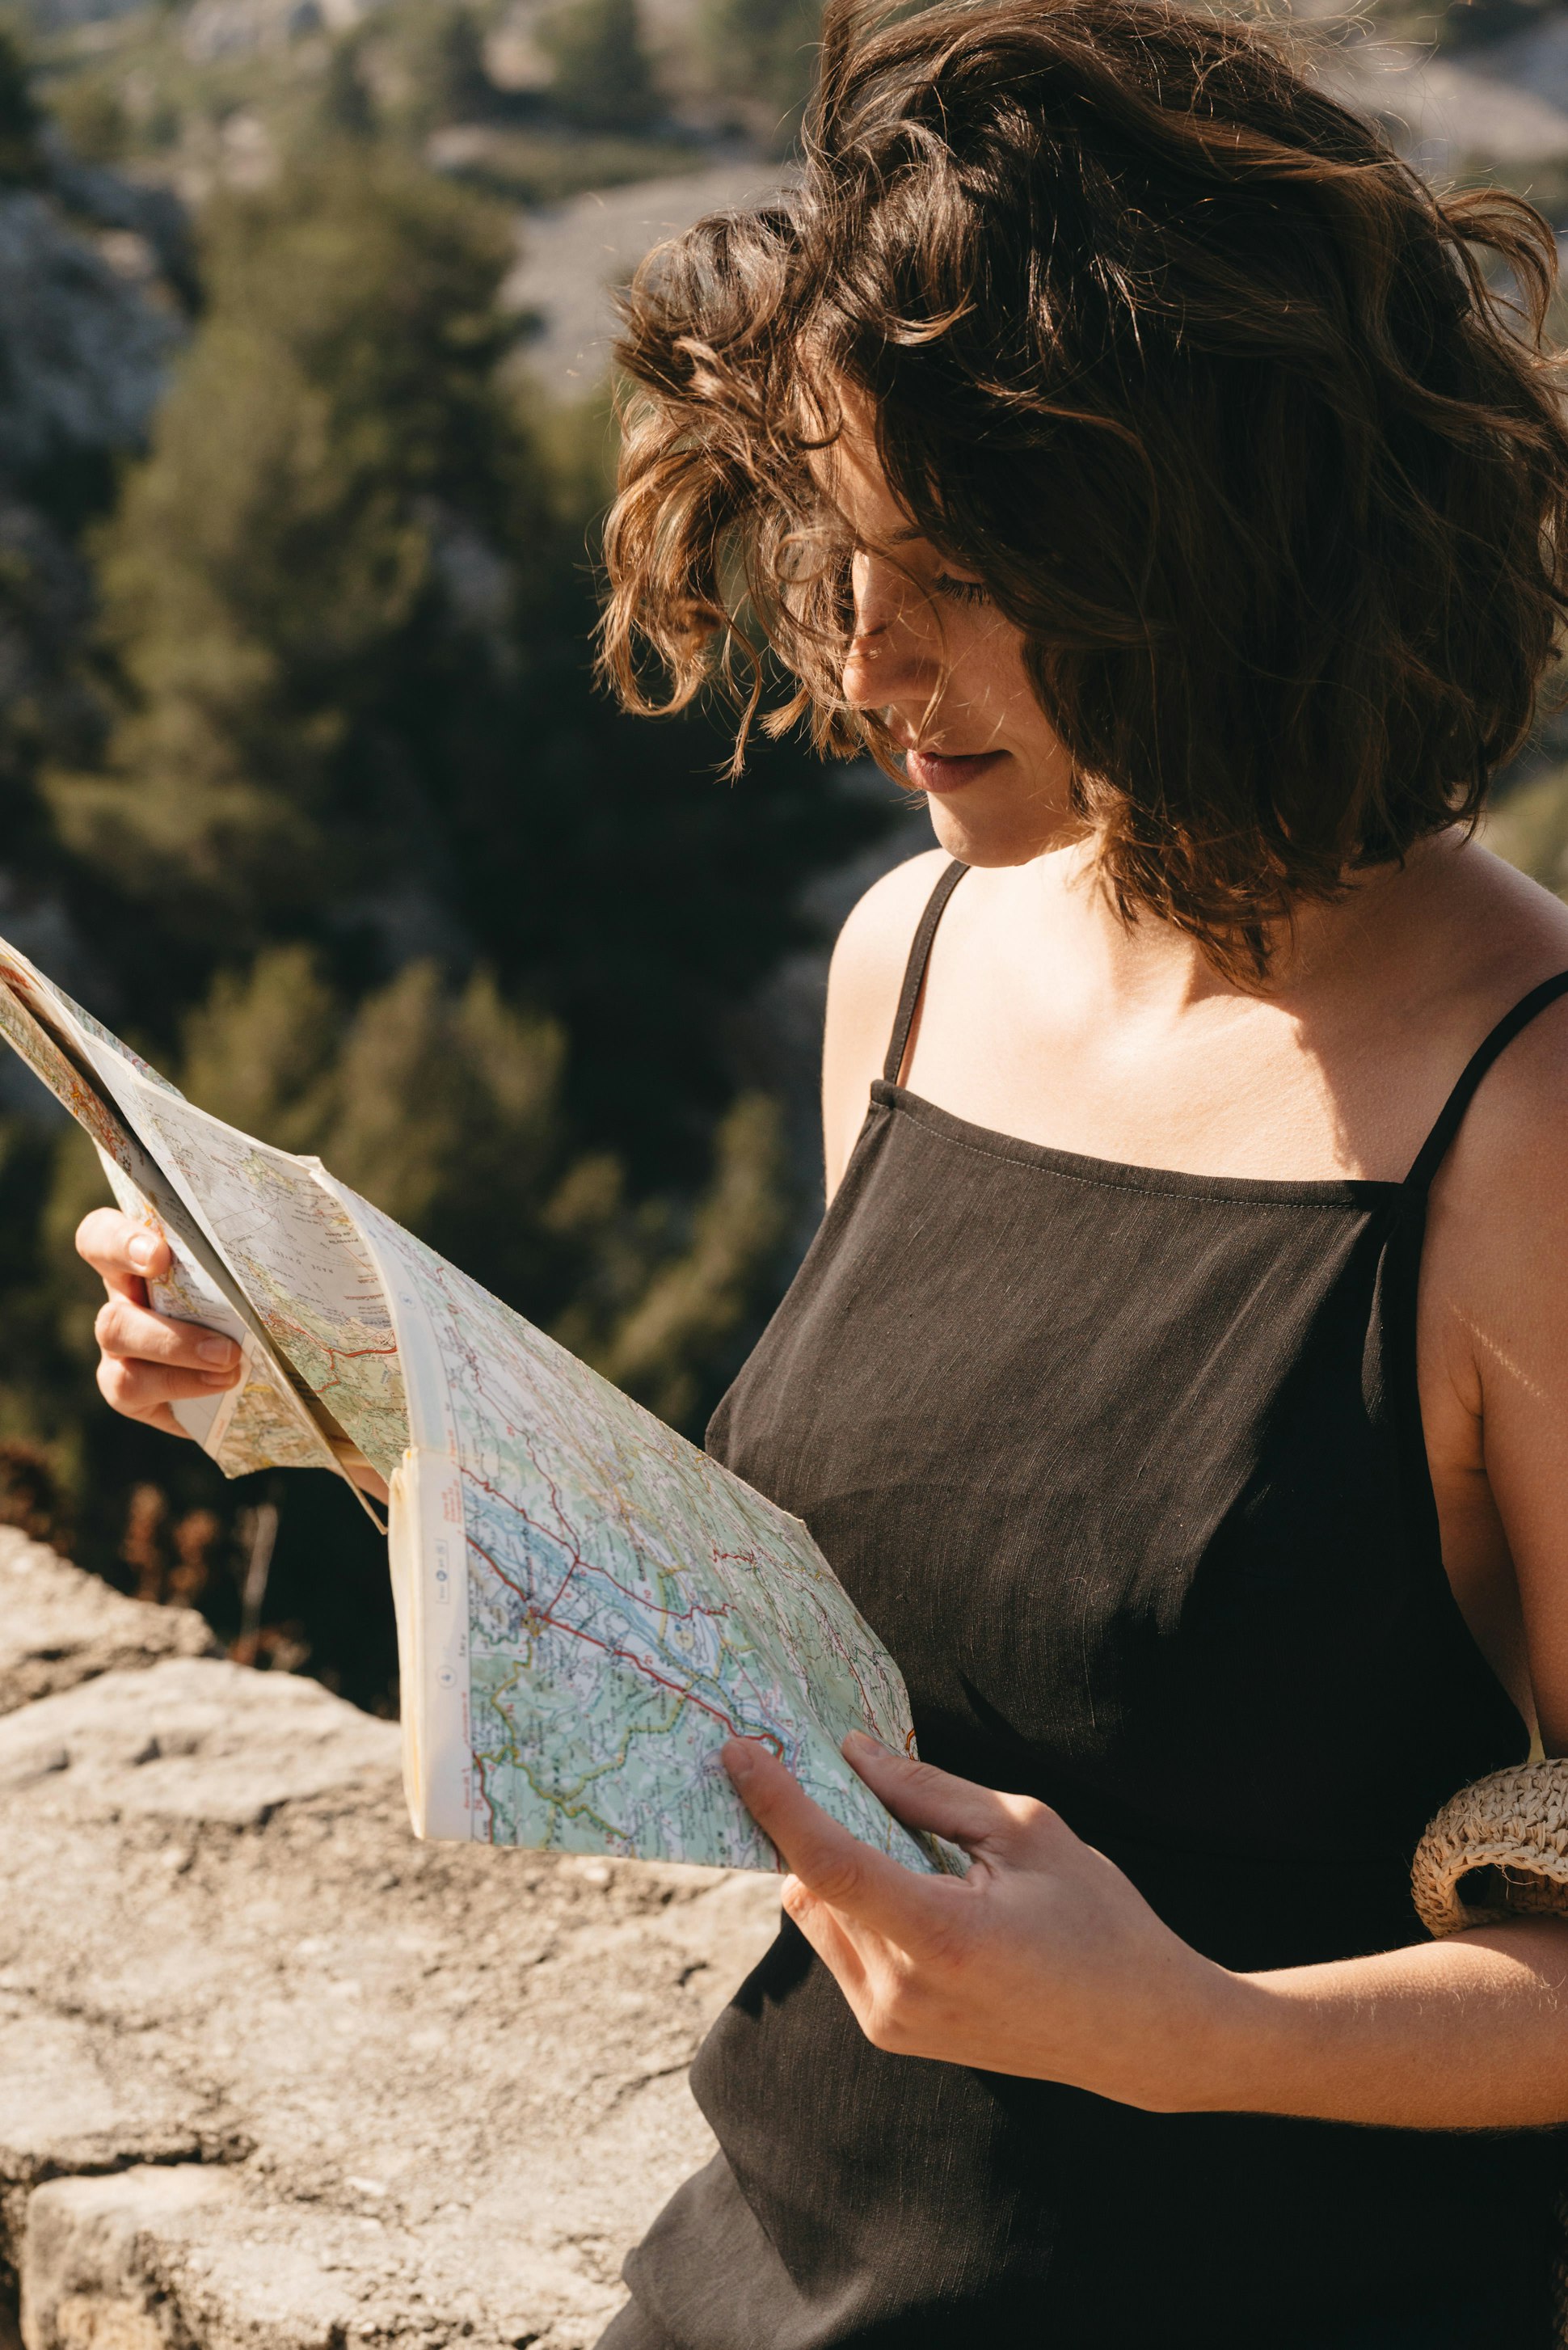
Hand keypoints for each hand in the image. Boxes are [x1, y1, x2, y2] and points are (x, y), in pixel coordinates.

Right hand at [76, 1207, 241, 1440]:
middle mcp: (122, 1297)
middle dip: (166, 1331)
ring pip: (120, 1346)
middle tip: (225, 1346)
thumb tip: (303, 1223)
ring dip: (178, 1356)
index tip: (158, 1255)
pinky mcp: (127, 1388)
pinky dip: (183, 1387)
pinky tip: (222, 1385)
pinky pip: (134, 1389)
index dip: (119, 1242)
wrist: (261, 1359)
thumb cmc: (253, 1295)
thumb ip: (259, 1247)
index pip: (102, 1236)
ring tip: (231, 1366)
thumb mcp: (254, 1267)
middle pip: (111, 1310)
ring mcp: (119, 1346)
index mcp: (142, 1255)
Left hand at [723, 1731, 1243, 2111]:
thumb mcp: (1027, 1830)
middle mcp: (902, 1992)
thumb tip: (853, 1754)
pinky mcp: (892, 2034)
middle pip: (814, 1883)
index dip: (776, 1802)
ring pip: (817, 1915)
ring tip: (910, 1846)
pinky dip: (855, 1904)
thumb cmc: (1099, 1920)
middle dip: (815, 1821)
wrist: (1142, 2032)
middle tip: (843, 1774)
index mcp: (942, 1938)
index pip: (830, 1864)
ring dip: (836, 1866)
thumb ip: (930, 1792)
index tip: (738, 1750)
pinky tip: (916, 1889)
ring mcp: (892, 2023)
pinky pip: (841, 1947)